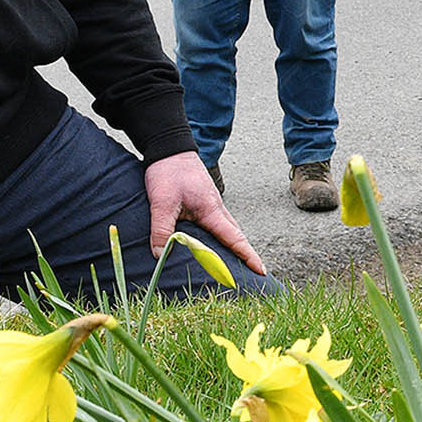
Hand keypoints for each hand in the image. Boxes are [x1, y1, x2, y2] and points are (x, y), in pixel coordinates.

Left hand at [145, 152, 266, 279]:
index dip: (248, 256)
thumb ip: (161, 229)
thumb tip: (160, 255)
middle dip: (246, 255)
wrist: (169, 147)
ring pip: (228, 229)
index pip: (234, 238)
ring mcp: (211, 204)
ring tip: (239, 265)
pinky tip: (215, 244)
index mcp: (211, 210)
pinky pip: (218, 223)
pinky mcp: (204, 202)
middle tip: (255, 275)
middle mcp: (216, 208)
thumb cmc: (168, 172)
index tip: (262, 271)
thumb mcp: (162, 202)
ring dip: (235, 246)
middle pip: (236, 236)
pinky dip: (222, 236)